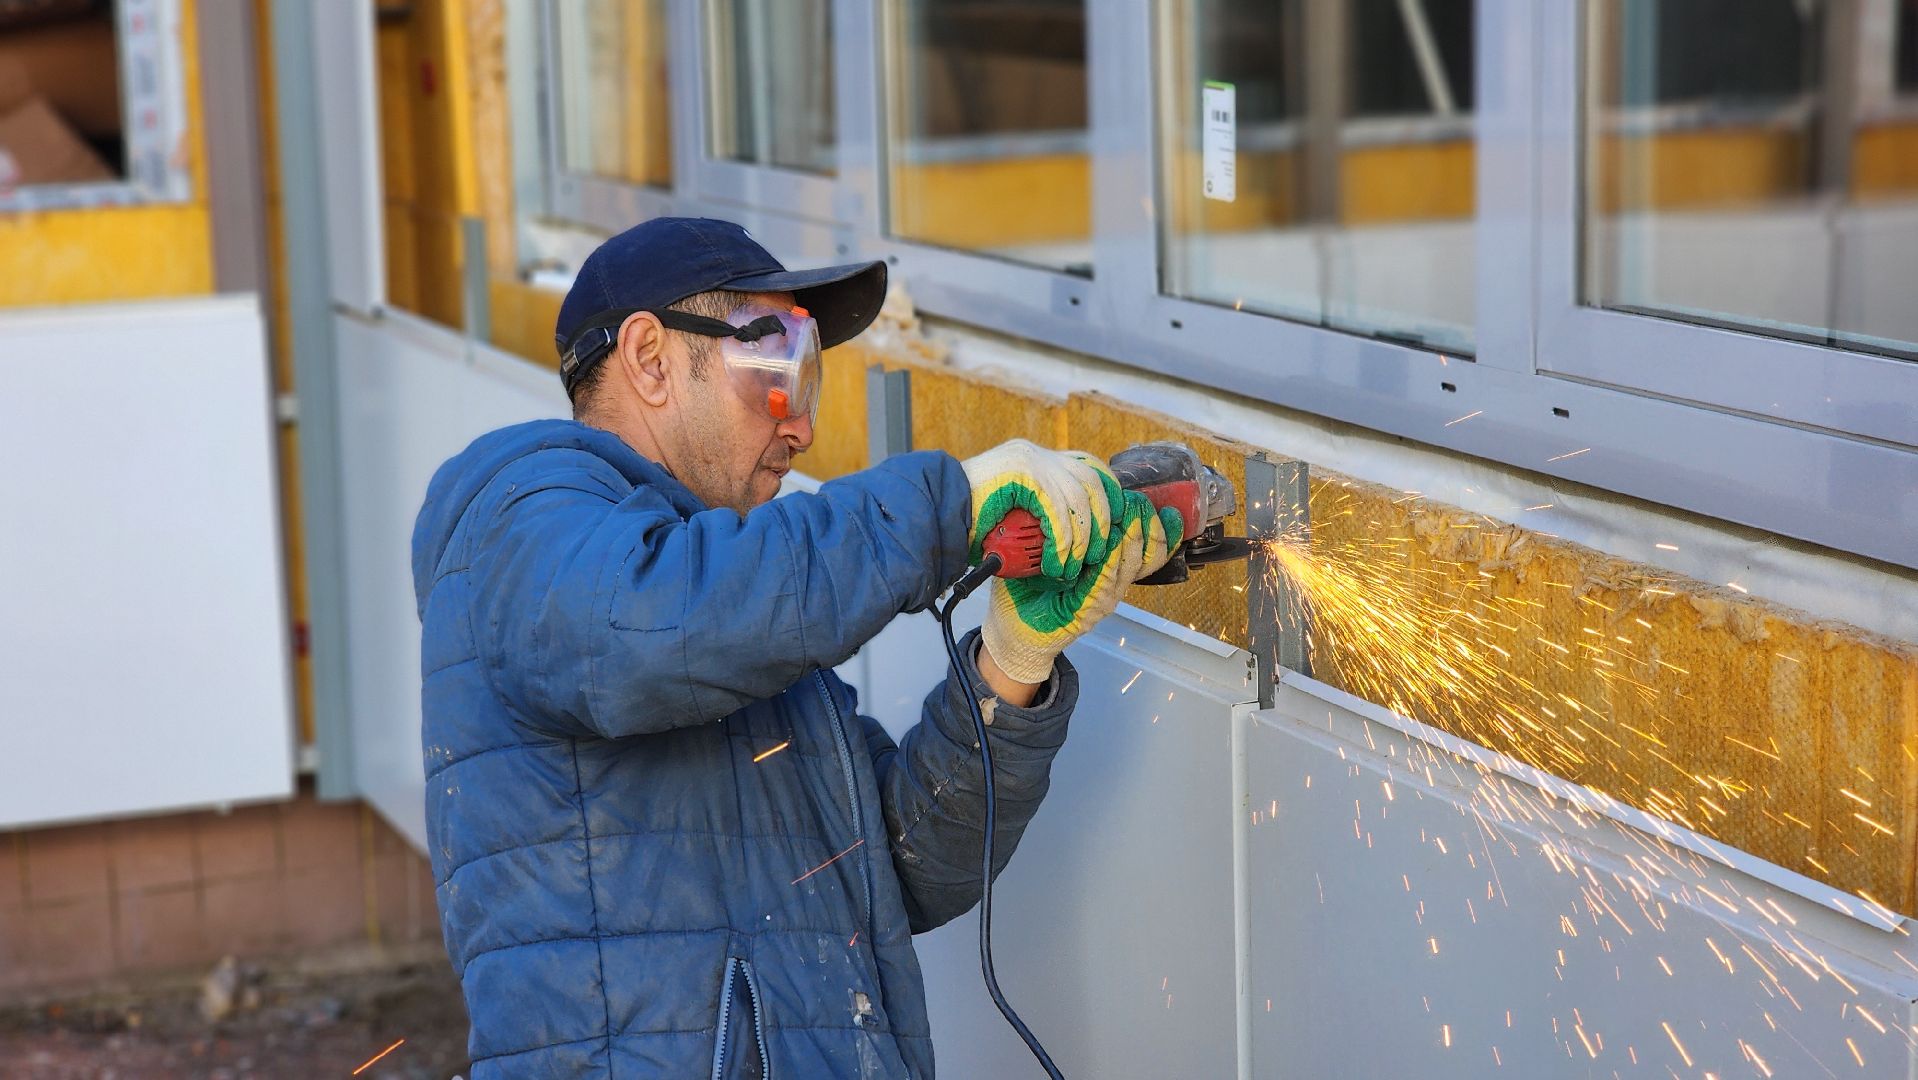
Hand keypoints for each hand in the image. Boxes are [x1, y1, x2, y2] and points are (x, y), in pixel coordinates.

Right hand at [961, 440, 1119, 581]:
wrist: (932, 515)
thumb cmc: (970, 522)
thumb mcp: (1014, 513)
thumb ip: (1042, 511)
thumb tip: (1078, 531)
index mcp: (1035, 458)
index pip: (1087, 466)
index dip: (1107, 493)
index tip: (1113, 522)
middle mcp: (1035, 453)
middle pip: (1091, 479)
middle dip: (1101, 518)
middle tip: (1097, 550)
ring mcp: (1029, 460)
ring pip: (1078, 497)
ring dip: (1082, 536)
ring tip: (1073, 564)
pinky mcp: (1022, 474)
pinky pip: (1056, 511)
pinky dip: (1062, 541)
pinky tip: (1056, 561)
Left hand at [980, 489, 1183, 683]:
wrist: (1013, 632)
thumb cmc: (1029, 590)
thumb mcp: (1049, 551)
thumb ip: (1063, 526)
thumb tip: (1062, 486)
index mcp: (1107, 568)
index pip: (1146, 545)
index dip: (1153, 523)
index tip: (1148, 499)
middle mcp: (1111, 584)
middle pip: (1147, 553)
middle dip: (1146, 524)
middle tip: (1138, 502)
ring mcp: (1102, 599)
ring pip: (1130, 565)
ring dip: (1131, 538)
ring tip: (1129, 514)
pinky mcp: (1087, 613)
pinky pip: (1104, 583)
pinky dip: (1109, 563)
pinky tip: (1111, 545)